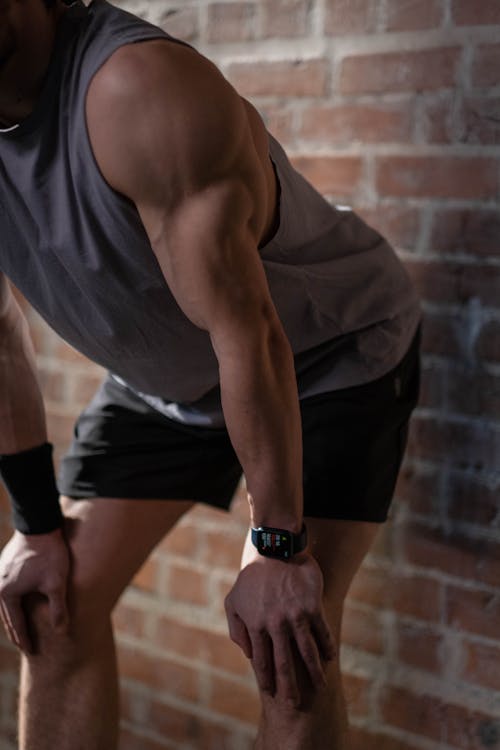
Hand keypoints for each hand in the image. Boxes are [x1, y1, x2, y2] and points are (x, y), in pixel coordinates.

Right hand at [0, 527, 69, 653]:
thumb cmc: (50, 554)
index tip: (32, 652)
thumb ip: (58, 609)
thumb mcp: (56, 583)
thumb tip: (62, 631)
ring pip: (6, 604)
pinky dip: (14, 602)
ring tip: (23, 628)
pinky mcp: (4, 565)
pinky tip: (22, 603)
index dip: (25, 639)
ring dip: (14, 617)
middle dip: (17, 632)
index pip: (16, 624)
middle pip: (7, 616)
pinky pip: (7, 591)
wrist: (40, 524)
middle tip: (26, 647)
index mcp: (7, 594)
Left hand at [224, 551, 335, 707]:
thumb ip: (238, 628)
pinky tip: (330, 657)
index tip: (272, 692)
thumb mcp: (234, 601)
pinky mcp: (312, 606)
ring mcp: (295, 616)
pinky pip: (321, 631)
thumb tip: (248, 653)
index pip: (262, 660)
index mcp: (256, 625)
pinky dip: (326, 646)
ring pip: (306, 651)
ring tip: (319, 686)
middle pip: (284, 662)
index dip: (267, 678)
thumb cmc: (252, 576)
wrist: (275, 549)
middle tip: (294, 704)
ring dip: (313, 671)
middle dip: (289, 685)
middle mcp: (276, 624)